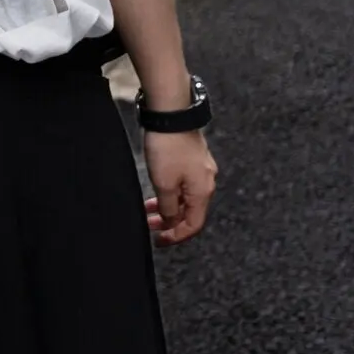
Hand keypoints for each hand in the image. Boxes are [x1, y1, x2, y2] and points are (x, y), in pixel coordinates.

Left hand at [143, 129, 216, 245]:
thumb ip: (169, 208)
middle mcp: (206, 182)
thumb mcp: (164, 184)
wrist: (171, 113)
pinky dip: (170, 192)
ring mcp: (200, 169)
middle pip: (190, 212)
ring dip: (167, 206)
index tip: (159, 240)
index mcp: (203, 192)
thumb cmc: (168, 147)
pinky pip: (183, 183)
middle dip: (169, 221)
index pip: (193, 225)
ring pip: (185, 197)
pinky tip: (156, 189)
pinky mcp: (193, 158)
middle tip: (150, 225)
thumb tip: (172, 221)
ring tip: (148, 208)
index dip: (176, 236)